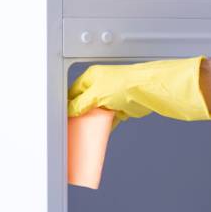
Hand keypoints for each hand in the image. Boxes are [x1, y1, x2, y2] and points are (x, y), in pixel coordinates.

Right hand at [68, 56, 210, 129]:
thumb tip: (70, 110)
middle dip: (79, 115)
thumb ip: (81, 103)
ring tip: (81, 133)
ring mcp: (110, 98)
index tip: (63, 116)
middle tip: (71, 127)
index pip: (73, 92)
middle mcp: (100, 86)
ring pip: (95, 113)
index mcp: (91, 77)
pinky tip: (96, 134)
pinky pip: (107, 120)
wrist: (147, 91)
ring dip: (90, 122)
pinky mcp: (120, 109)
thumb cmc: (125, 84)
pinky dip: (102, 127)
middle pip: (84, 103)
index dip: (68, 104)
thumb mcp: (96, 94)